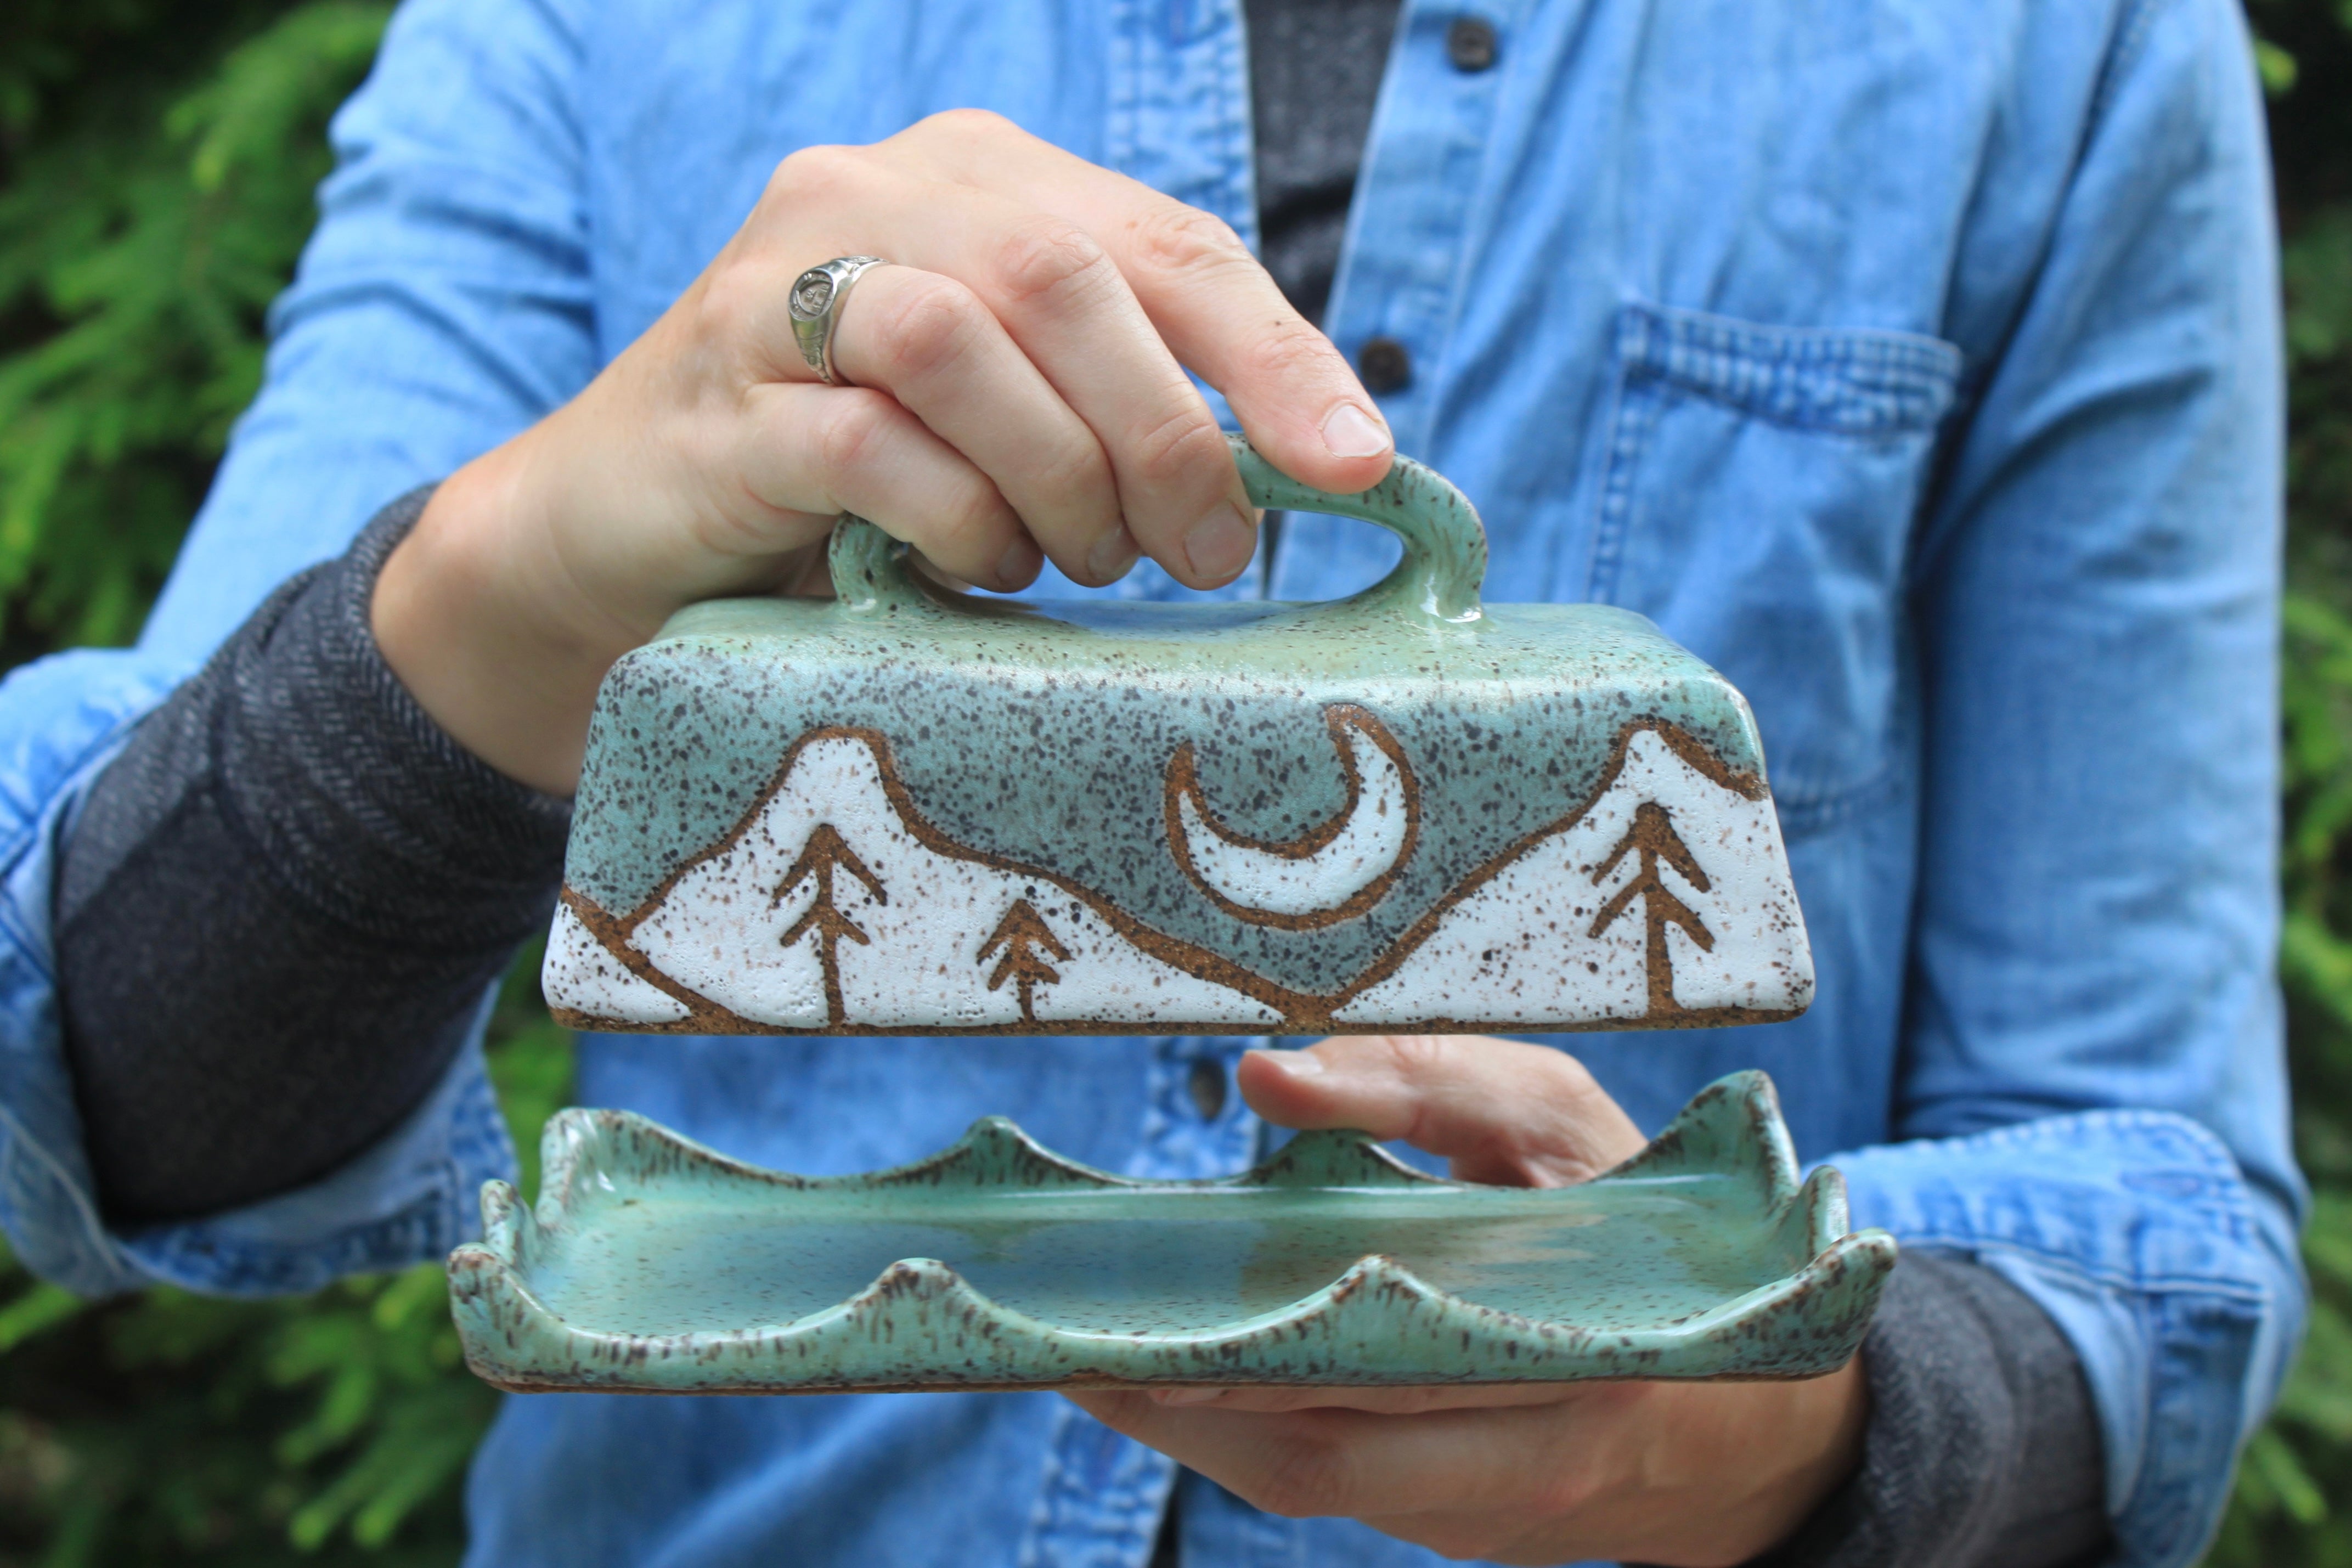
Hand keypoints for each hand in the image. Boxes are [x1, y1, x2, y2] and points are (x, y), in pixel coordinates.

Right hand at [371, 110, 1392, 793]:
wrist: (618, 537)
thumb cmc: (852, 485)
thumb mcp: (1009, 419)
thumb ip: (1124, 401)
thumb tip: (1305, 470)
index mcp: (975, 181)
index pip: (1165, 240)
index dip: (1274, 353)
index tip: (1355, 464)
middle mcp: (872, 200)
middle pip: (1068, 275)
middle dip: (1165, 431)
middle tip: (1201, 554)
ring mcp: (777, 293)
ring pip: (962, 339)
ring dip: (1058, 475)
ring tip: (1077, 564)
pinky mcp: (716, 405)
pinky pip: (866, 445)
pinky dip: (955, 518)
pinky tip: (974, 567)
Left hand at [1066, 1036, 1867, 1567]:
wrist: (1748, 1407)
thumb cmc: (1648, 1225)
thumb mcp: (1561, 1121)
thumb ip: (1426, 1084)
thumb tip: (1263, 1076)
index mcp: (1570, 1352)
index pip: (1371, 1368)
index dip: (1235, 1352)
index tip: (1118, 1312)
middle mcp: (1525, 1460)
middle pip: (1312, 1453)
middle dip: (1175, 1404)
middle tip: (1056, 1339)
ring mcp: (1487, 1514)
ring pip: (1305, 1483)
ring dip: (1188, 1426)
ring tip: (1083, 1352)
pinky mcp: (1459, 1528)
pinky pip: (1328, 1483)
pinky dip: (1241, 1433)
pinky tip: (1174, 1376)